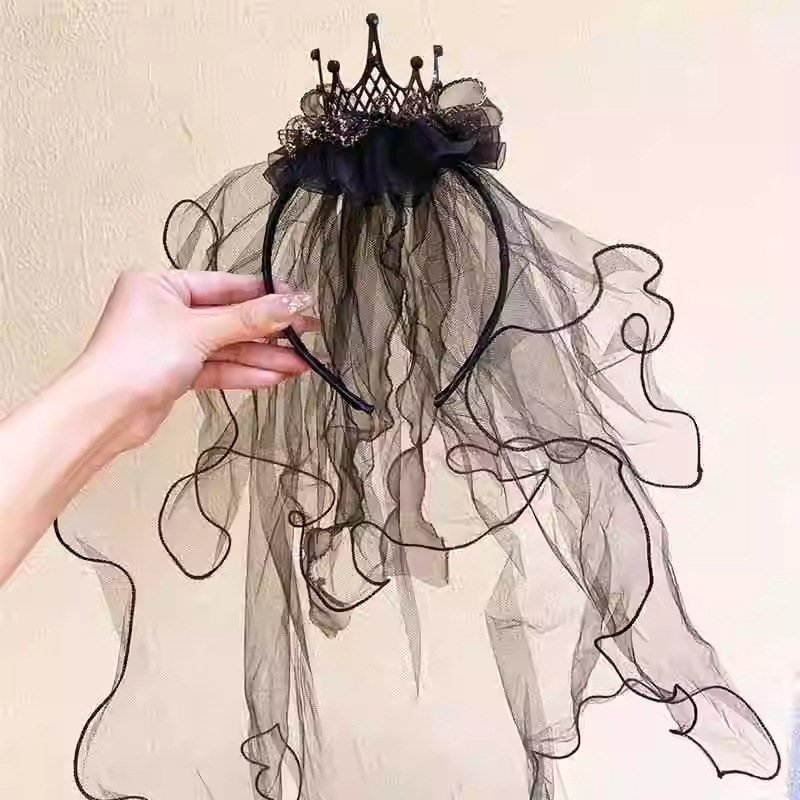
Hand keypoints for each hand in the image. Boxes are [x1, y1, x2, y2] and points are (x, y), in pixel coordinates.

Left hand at [74, 270, 316, 450]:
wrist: (104, 414)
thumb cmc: (132, 361)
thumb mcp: (200, 330)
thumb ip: (249, 318)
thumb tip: (291, 303)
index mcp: (162, 285)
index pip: (226, 285)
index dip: (265, 295)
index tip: (299, 301)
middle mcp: (167, 311)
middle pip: (230, 318)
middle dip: (269, 331)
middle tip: (307, 334)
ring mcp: (173, 344)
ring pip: (228, 347)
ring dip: (263, 357)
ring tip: (301, 365)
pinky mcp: (178, 373)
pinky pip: (219, 368)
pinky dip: (245, 373)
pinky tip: (275, 377)